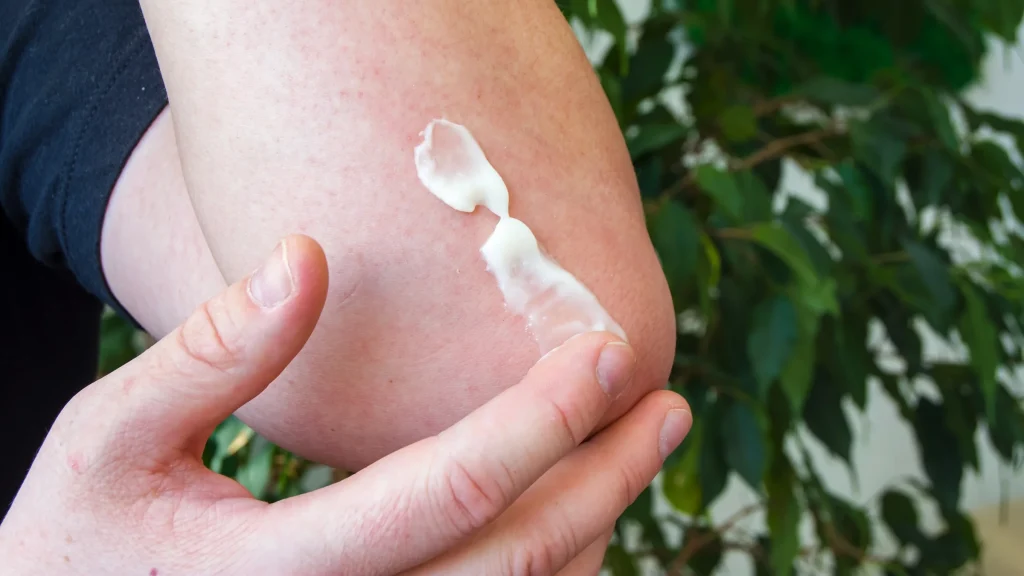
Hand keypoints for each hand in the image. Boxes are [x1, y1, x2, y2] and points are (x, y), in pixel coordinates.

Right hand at [0, 235, 690, 575]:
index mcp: (279, 572)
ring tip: (641, 446)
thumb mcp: (109, 440)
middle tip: (664, 404)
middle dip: (606, 479)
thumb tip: (306, 256)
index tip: (606, 353)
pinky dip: (550, 568)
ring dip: (596, 528)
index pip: (448, 492)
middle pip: (518, 562)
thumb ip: (208, 354)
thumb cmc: (78, 538)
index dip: (541, 419)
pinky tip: (575, 508)